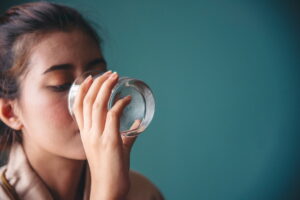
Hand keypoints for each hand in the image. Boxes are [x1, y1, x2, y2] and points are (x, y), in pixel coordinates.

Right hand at [72, 71, 137, 199]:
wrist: (108, 188)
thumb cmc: (111, 168)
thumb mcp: (114, 147)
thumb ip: (124, 134)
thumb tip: (136, 124)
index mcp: (85, 133)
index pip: (78, 106)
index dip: (84, 89)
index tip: (92, 77)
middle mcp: (88, 132)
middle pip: (89, 100)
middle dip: (99, 83)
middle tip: (110, 73)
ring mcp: (97, 136)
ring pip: (98, 104)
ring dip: (108, 88)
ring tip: (117, 78)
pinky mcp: (110, 141)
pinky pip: (113, 115)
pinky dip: (121, 104)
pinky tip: (127, 99)